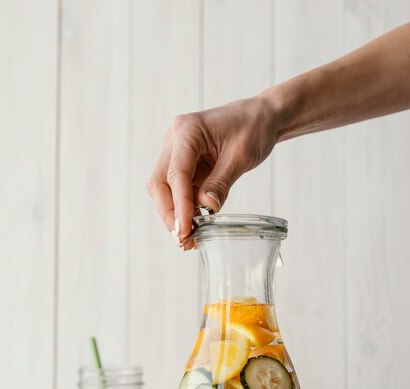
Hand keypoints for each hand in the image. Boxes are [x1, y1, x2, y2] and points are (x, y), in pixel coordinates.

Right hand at [147, 95, 279, 248]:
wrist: (260, 117)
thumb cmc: (252, 128)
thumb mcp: (241, 156)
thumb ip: (221, 182)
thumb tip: (207, 207)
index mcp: (187, 131)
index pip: (176, 174)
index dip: (180, 206)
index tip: (186, 230)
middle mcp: (174, 141)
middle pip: (160, 184)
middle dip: (169, 214)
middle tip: (184, 239)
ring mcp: (176, 153)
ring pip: (165, 190)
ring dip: (175, 215)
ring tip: (190, 239)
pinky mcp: (184, 165)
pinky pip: (179, 191)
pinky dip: (185, 210)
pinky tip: (195, 227)